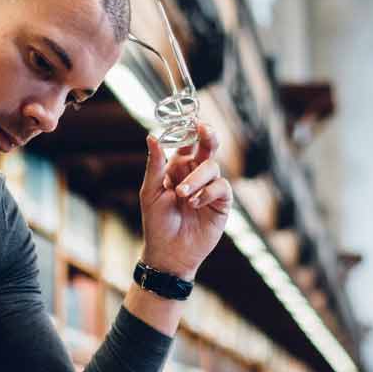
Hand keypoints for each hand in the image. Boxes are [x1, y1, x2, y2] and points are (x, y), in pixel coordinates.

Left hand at [140, 123, 231, 279]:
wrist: (169, 252)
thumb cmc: (156, 222)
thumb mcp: (150, 191)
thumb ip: (155, 164)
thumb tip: (152, 136)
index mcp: (177, 169)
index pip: (186, 143)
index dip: (191, 130)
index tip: (192, 119)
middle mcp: (195, 174)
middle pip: (208, 146)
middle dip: (208, 136)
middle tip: (204, 129)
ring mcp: (210, 187)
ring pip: (212, 167)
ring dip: (196, 179)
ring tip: (183, 195)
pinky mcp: (222, 202)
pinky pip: (221, 187)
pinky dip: (207, 192)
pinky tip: (195, 204)